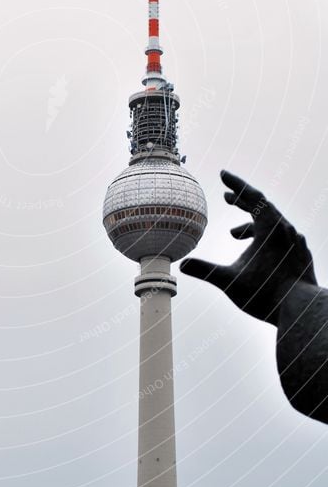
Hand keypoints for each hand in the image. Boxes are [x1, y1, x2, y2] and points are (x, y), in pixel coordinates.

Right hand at [180, 171, 315, 324]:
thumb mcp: (230, 282)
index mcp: (270, 228)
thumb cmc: (267, 295)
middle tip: (227, 197)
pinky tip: (258, 250)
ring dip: (251, 225)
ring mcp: (297, 243)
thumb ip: (205, 271)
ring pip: (273, 224)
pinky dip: (266, 237)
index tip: (222, 174)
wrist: (303, 312)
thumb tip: (182, 265)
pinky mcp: (301, 256)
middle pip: (264, 207)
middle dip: (242, 201)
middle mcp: (286, 230)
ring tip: (233, 235)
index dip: (235, 184)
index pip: (252, 196)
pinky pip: (282, 238)